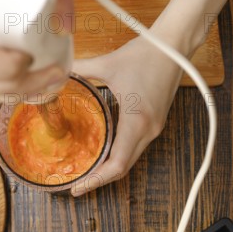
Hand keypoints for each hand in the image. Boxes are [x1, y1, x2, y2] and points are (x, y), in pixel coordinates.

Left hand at [70, 36, 182, 195]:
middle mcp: (149, 130)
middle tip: (77, 183)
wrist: (174, 45)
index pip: (117, 164)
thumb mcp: (108, 63)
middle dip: (100, 179)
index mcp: (137, 121)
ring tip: (87, 169)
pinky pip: (136, 145)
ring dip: (110, 167)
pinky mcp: (157, 121)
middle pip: (124, 167)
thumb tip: (57, 75)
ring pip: (131, 158)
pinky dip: (119, 153)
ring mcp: (155, 127)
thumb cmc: (145, 53)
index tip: (78, 187)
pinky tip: (104, 149)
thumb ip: (80, 71)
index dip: (97, 180)